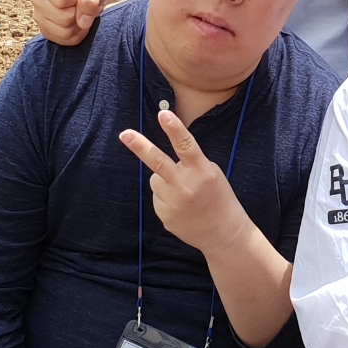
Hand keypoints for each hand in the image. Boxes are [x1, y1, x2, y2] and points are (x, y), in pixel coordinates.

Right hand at [31, 0, 107, 45]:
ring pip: (64, 32)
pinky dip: (76, 34)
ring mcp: (39, 17)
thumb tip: (82, 22)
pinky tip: (76, 22)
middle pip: (63, 18)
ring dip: (79, 25)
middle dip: (78, 13)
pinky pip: (65, 40)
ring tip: (78, 13)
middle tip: (79, 4)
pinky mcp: (45, 31)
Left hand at [119, 110, 245, 255]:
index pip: (187, 146)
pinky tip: (182, 207)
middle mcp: (186, 186)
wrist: (223, 233)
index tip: (164, 114)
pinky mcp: (164, 216)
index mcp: (202, 172)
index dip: (174, 129)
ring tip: (185, 194)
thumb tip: (162, 159)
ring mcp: (173, 203)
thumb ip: (190, 164)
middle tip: (124, 134)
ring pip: (156, 180)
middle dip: (141, 147)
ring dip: (166, 182)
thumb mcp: (212, 174)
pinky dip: (166, 199)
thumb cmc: (219, 197)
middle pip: (159, 163)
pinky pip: (157, 197)